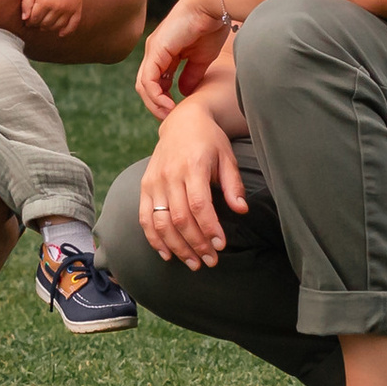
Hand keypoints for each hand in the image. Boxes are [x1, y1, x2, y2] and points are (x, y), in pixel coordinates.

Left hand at [19, 0, 80, 35]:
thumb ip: (26, 4)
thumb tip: (25, 20)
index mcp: (44, 1)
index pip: (34, 19)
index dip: (29, 22)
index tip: (28, 21)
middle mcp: (57, 6)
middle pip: (45, 24)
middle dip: (38, 25)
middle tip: (36, 23)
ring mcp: (68, 8)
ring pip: (57, 27)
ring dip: (50, 28)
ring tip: (45, 24)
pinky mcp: (77, 8)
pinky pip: (73, 25)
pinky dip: (67, 31)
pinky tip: (60, 33)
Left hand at [135, 0, 232, 121]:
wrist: (212, 6)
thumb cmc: (210, 27)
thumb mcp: (200, 58)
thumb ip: (191, 75)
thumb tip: (184, 92)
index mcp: (164, 53)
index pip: (155, 82)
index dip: (163, 99)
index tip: (177, 112)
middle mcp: (154, 51)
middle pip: (145, 86)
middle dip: (156, 105)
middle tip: (170, 118)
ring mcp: (153, 50)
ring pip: (143, 85)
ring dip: (155, 104)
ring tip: (170, 115)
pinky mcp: (156, 50)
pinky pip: (148, 80)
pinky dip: (156, 96)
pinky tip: (169, 106)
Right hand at [138, 97, 247, 270]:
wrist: (182, 122)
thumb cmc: (209, 141)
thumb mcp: (227, 157)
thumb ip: (233, 185)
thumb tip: (241, 210)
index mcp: (193, 166)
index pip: (199, 204)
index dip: (209, 228)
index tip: (220, 246)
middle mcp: (170, 174)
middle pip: (180, 218)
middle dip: (196, 244)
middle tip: (211, 261)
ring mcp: (154, 181)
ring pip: (161, 222)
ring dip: (177, 247)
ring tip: (193, 263)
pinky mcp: (145, 186)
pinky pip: (145, 218)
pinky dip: (154, 239)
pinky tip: (166, 254)